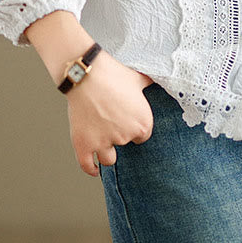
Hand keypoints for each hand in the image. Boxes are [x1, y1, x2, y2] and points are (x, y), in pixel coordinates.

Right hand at [65, 49, 154, 176]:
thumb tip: (157, 80)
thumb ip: (148, 85)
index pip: (143, 137)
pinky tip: (93, 168)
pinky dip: (90, 168)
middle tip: (112, 121)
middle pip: (125, 145)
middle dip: (120, 135)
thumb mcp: (137, 78)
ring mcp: (104, 143)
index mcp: (143, 123)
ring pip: (109, 159)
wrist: (87, 74)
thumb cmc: (113, 74)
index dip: (135, 129)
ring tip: (103, 142)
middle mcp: (126, 136)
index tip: (128, 122)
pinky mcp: (84, 145)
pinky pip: (87, 165)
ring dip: (107, 152)